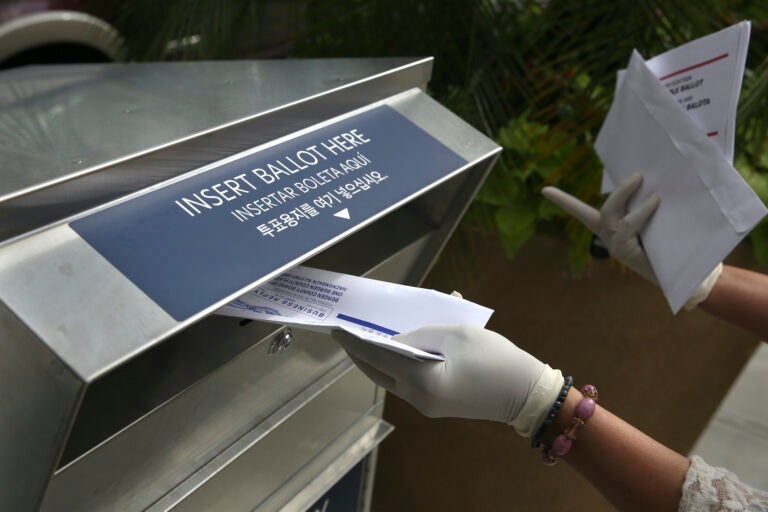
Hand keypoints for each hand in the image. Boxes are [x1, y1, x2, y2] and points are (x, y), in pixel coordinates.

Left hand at [333, 325, 562, 435]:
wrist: (525, 393)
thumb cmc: (493, 358)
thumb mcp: (455, 335)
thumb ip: (420, 335)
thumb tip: (396, 342)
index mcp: (420, 379)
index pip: (377, 357)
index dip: (355, 342)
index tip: (336, 330)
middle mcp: (417, 397)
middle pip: (378, 373)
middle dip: (360, 354)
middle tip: (346, 336)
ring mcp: (426, 405)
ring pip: (391, 379)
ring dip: (378, 361)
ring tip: (366, 340)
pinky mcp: (436, 406)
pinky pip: (407, 383)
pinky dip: (397, 366)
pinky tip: (396, 351)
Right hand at [542, 173, 721, 308]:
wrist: (684, 276)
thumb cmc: (672, 246)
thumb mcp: (656, 223)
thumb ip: (649, 207)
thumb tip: (655, 183)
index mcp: (610, 229)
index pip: (581, 212)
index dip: (563, 201)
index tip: (544, 190)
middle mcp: (608, 237)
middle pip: (605, 209)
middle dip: (620, 190)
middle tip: (639, 175)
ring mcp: (615, 245)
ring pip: (612, 214)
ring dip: (627, 197)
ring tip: (651, 189)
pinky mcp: (624, 252)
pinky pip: (628, 226)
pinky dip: (641, 212)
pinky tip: (655, 203)